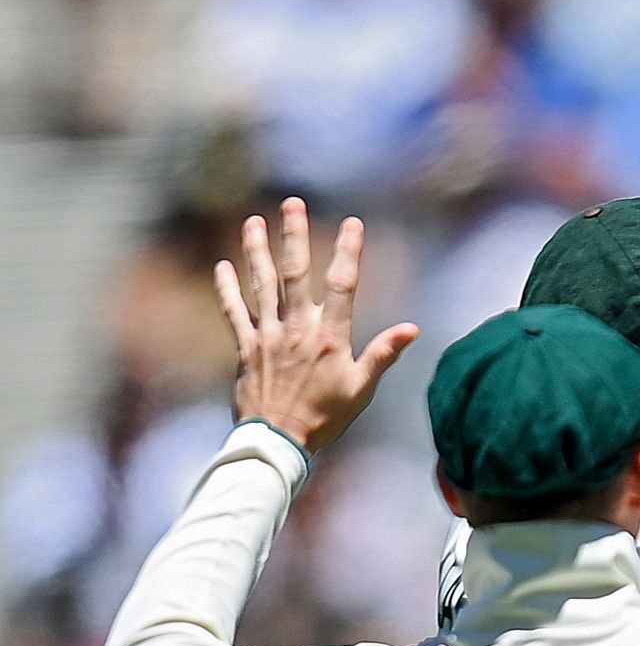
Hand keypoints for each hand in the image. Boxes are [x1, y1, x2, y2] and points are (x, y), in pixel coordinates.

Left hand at [213, 197, 417, 450]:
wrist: (278, 442)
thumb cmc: (325, 417)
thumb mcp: (361, 389)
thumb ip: (383, 354)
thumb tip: (411, 329)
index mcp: (329, 337)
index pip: (341, 285)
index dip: (348, 252)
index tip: (353, 223)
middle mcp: (297, 328)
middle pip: (294, 273)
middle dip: (293, 235)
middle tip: (291, 203)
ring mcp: (267, 335)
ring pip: (260, 284)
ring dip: (255, 250)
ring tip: (253, 221)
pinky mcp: (245, 347)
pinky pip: (233, 312)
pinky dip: (226, 288)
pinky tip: (222, 265)